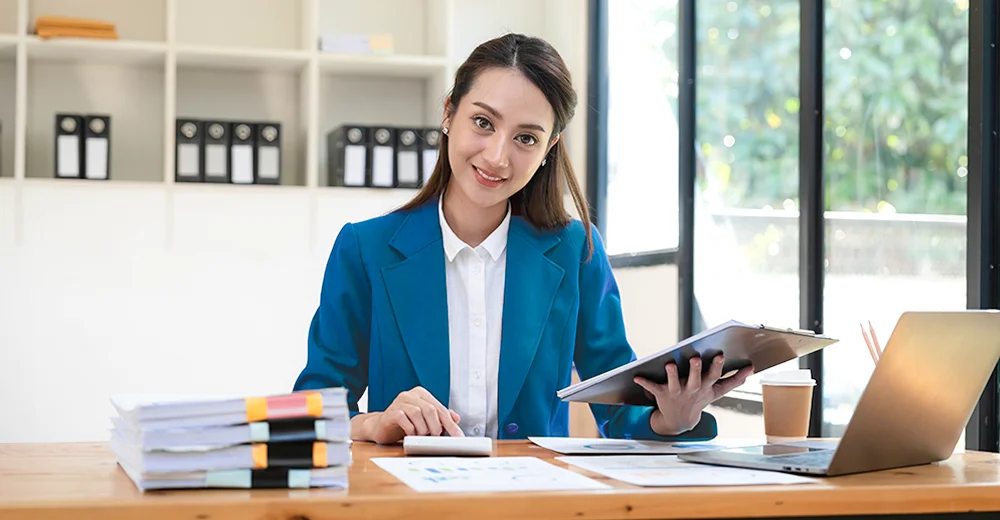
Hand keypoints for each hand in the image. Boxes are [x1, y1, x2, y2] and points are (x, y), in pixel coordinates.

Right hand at [356, 386, 463, 443]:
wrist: (381, 427)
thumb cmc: (404, 423)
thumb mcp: (424, 420)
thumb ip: (439, 417)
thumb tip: (456, 418)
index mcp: (421, 394)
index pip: (440, 408)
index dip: (450, 423)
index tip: (458, 436)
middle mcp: (410, 395)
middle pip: (430, 409)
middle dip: (436, 426)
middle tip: (435, 437)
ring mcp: (399, 402)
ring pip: (417, 413)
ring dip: (422, 429)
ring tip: (421, 436)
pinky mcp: (390, 412)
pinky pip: (403, 418)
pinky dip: (410, 428)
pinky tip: (410, 434)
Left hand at [633, 355, 752, 435]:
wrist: (680, 421)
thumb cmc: (699, 399)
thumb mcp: (717, 391)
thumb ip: (733, 380)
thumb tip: (751, 368)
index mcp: (705, 387)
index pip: (714, 376)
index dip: (717, 366)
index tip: (720, 355)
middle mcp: (692, 390)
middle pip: (696, 379)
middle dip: (697, 370)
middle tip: (697, 358)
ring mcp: (677, 392)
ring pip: (674, 383)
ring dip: (672, 374)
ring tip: (669, 364)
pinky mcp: (662, 394)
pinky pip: (652, 388)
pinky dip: (643, 382)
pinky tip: (636, 376)